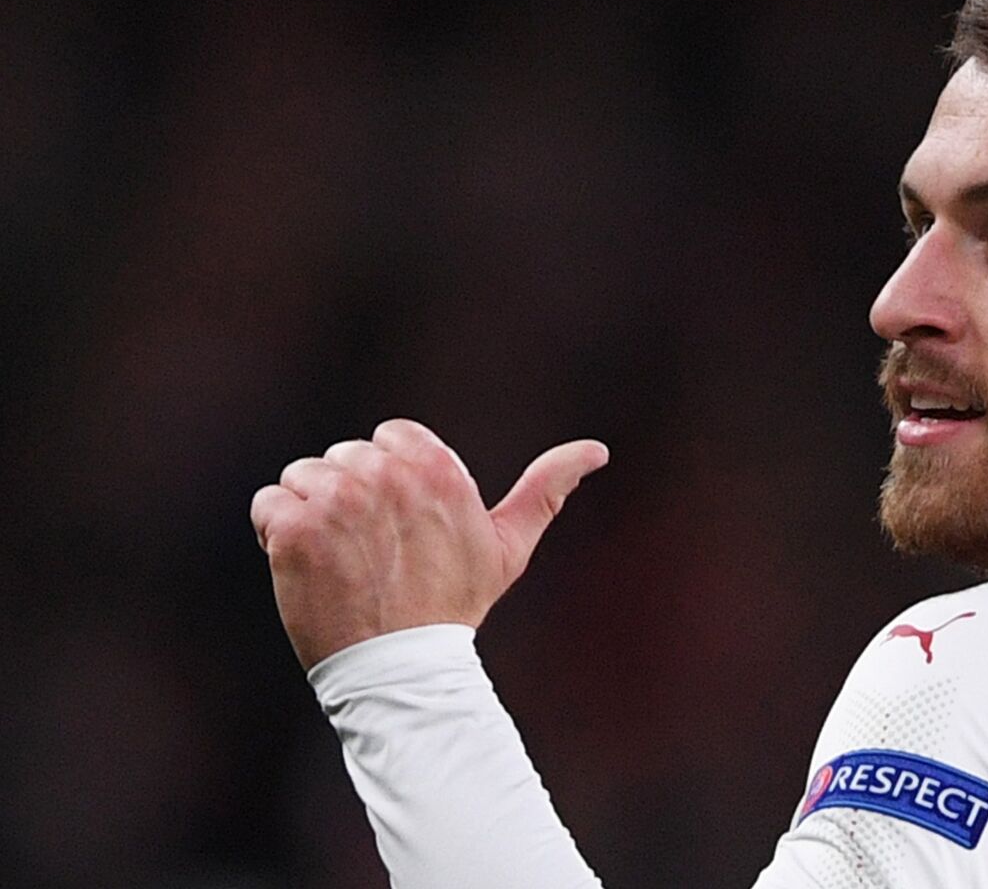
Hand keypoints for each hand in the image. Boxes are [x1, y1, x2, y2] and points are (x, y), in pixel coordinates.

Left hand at [250, 419, 608, 669]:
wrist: (401, 671)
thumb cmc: (455, 606)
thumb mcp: (508, 547)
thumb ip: (546, 489)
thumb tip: (597, 450)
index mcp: (438, 469)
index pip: (389, 437)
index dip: (389, 479)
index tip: (400, 524)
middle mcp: (388, 476)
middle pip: (344, 456)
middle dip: (349, 497)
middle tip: (372, 553)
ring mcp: (338, 501)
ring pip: (302, 476)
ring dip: (311, 514)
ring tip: (340, 561)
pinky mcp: (295, 530)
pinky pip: (269, 503)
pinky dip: (277, 534)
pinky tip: (305, 568)